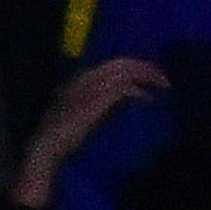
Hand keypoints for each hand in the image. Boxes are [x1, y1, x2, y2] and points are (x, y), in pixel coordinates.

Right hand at [14, 56, 166, 208]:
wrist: (48, 147)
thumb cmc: (63, 136)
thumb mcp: (83, 114)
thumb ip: (101, 104)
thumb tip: (128, 98)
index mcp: (81, 78)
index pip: (113, 63)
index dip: (134, 65)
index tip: (149, 74)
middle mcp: (86, 77)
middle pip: (121, 62)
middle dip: (145, 67)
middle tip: (163, 77)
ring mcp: (91, 86)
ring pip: (125, 70)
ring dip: (147, 75)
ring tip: (162, 84)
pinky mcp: (98, 99)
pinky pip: (124, 88)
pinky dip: (139, 92)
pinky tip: (149, 99)